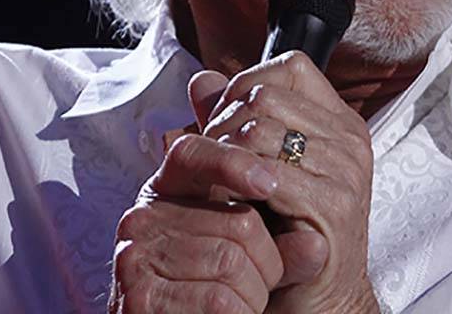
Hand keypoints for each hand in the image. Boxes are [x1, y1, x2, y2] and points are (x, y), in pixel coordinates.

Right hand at [109, 132, 309, 312]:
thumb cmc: (213, 294)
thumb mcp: (249, 259)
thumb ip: (283, 247)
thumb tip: (317, 245)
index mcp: (167, 191)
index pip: (194, 152)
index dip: (233, 162)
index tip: (269, 184)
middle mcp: (144, 216)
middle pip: (239, 221)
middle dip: (268, 263)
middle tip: (259, 286)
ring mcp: (135, 255)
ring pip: (232, 261)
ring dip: (254, 294)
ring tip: (242, 305)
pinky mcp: (140, 296)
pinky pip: (219, 299)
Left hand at [195, 52, 380, 312]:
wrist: (315, 299)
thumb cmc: (284, 233)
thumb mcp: (256, 167)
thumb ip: (231, 120)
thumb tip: (201, 80)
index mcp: (339, 122)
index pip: (290, 67)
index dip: (246, 83)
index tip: (223, 119)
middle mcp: (350, 139)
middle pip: (266, 95)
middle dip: (223, 121)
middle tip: (208, 157)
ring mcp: (347, 171)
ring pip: (259, 130)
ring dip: (223, 154)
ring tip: (216, 181)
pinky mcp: (334, 206)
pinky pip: (267, 174)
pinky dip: (236, 186)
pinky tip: (229, 204)